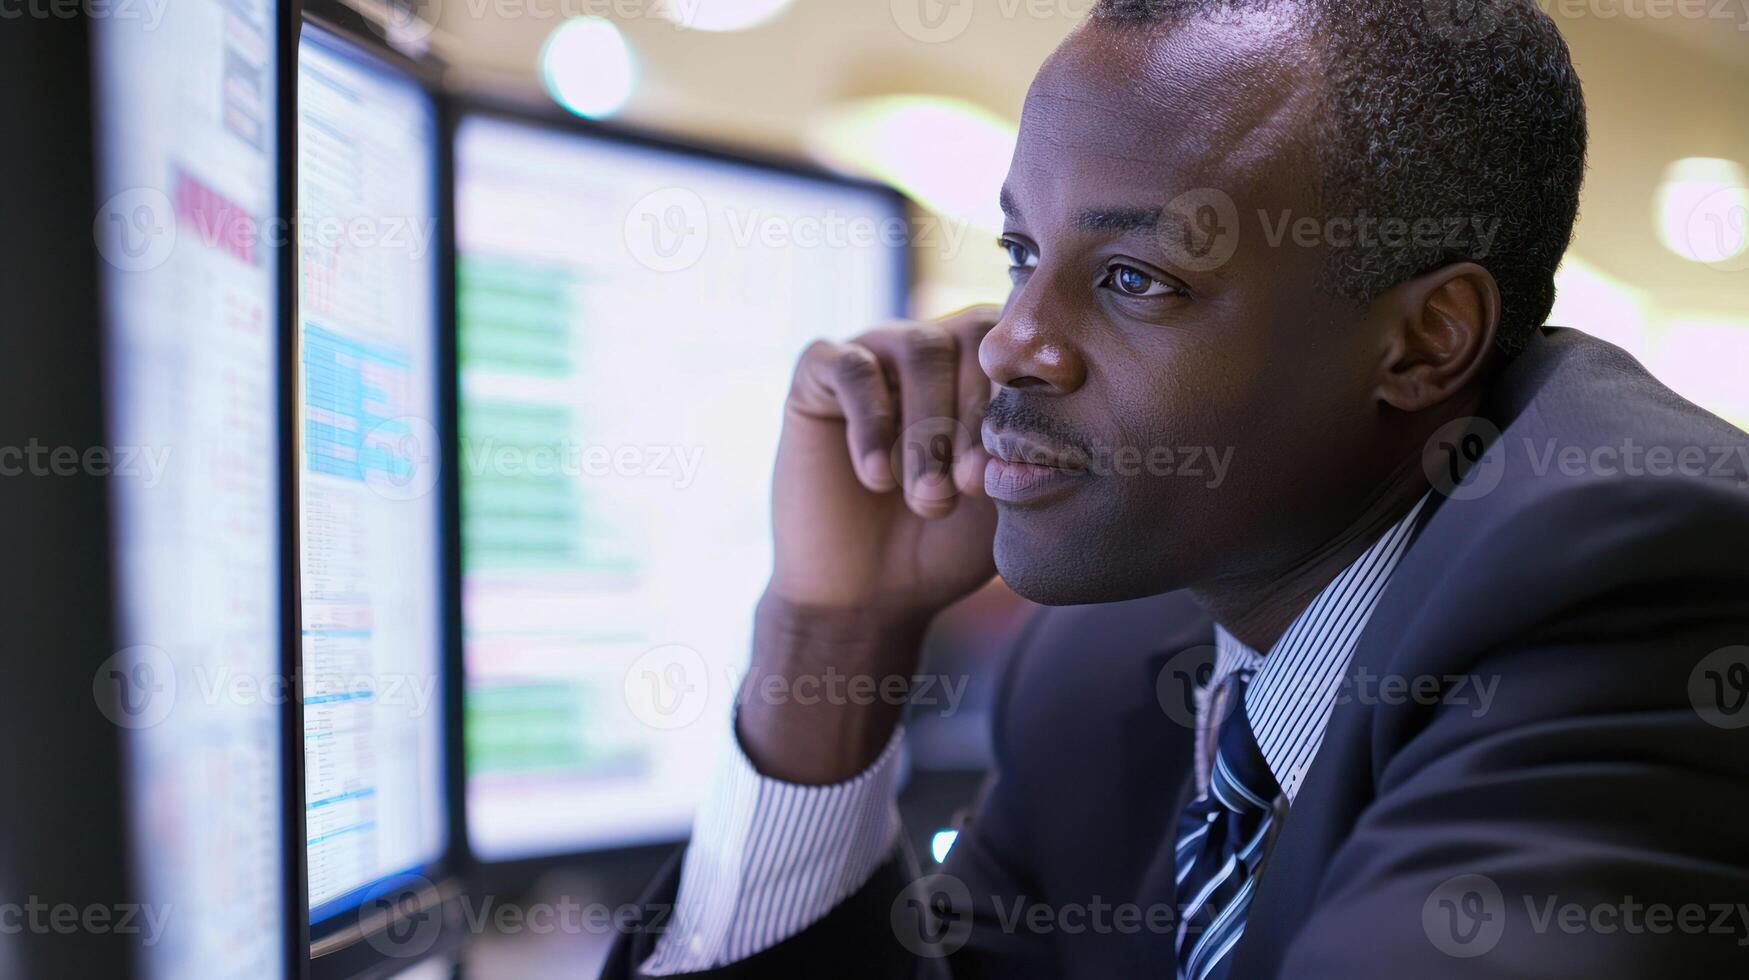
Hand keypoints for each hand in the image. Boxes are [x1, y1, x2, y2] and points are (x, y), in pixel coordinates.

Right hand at [769, 305, 1001, 615]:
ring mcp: (874, 354)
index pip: (1019, 343)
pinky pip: (851, 368)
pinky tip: (878, 478)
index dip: (1026, 396)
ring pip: (918, 347)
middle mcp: (930, 348)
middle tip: (970, 486)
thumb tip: (1054, 416)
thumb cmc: (945, 543)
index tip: (1025, 459)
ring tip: (927, 496)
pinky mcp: (816, 375)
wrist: (869, 593)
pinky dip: (873, 424)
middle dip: (978, 415)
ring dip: (930, 428)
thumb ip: (1031, 447)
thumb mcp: (1004, 497)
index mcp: (982, 368)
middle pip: (972, 334)